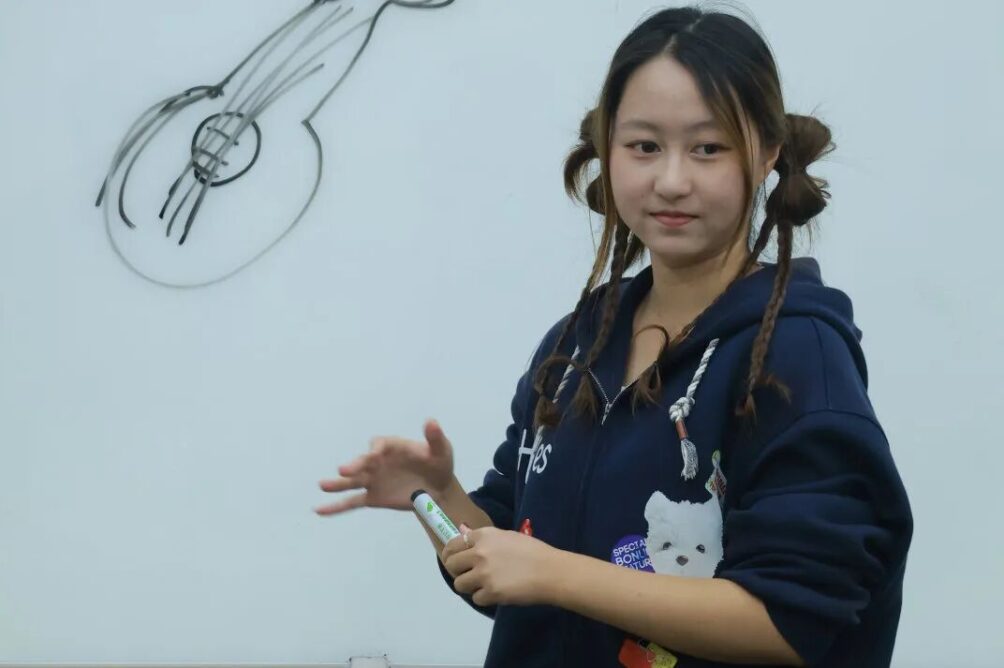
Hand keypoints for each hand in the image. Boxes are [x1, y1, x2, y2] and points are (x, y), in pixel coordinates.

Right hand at [315, 419, 454, 514]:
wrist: (438, 488)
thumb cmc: (438, 463)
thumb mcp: (441, 450)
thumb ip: (435, 438)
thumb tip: (431, 421)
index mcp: (392, 447)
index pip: (380, 445)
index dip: (375, 449)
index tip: (374, 455)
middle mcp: (377, 462)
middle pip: (362, 462)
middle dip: (354, 465)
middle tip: (343, 470)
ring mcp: (372, 480)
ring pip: (352, 482)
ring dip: (337, 484)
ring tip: (323, 486)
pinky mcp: (372, 497)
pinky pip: (352, 502)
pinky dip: (336, 507)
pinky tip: (320, 510)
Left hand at [441, 525, 561, 606]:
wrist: (550, 571)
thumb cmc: (534, 551)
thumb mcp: (507, 536)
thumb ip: (484, 538)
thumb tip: (463, 532)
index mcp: (484, 535)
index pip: (454, 544)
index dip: (451, 554)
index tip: (454, 560)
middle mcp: (479, 552)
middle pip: (451, 564)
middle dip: (457, 571)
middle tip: (468, 575)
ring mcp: (483, 573)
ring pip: (459, 584)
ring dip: (469, 586)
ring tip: (482, 586)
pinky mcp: (490, 592)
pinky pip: (475, 598)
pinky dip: (484, 598)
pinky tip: (495, 593)